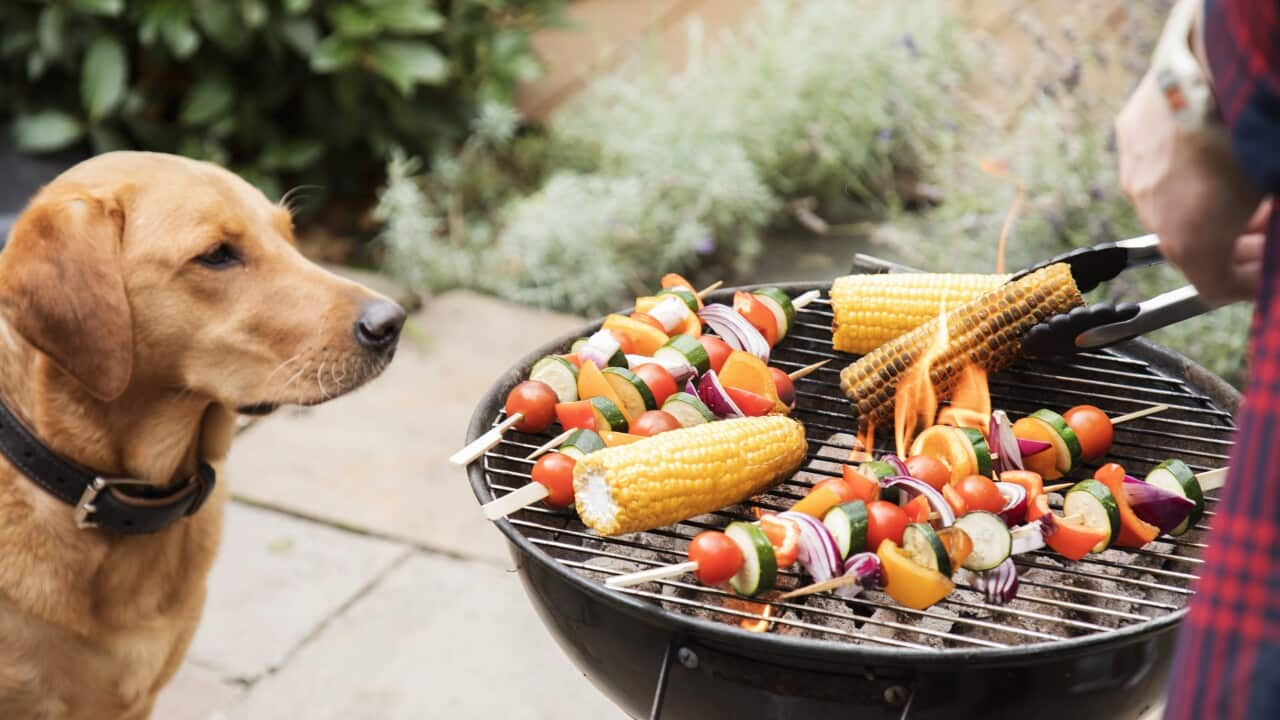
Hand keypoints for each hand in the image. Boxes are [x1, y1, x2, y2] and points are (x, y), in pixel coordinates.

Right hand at [1115, 71, 1264, 304]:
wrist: (1215, 69)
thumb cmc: (1250, 136)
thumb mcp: (1268, 190)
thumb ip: (1265, 228)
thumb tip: (1269, 248)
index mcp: (1188, 240)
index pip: (1212, 285)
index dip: (1244, 282)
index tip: (1265, 275)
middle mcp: (1151, 213)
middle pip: (1187, 246)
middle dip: (1229, 247)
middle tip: (1265, 234)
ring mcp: (1135, 173)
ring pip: (1166, 204)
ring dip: (1202, 207)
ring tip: (1244, 192)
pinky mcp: (1129, 134)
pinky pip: (1153, 164)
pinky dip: (1181, 169)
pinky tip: (1211, 151)